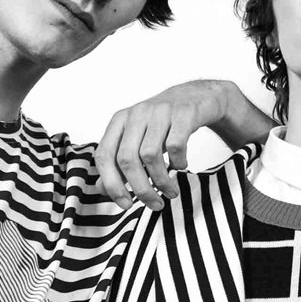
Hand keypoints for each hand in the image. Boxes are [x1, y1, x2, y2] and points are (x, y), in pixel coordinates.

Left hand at [95, 80, 269, 209]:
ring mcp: (160, 111)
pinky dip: (178, 162)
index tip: (125, 204)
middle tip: (154, 204)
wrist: (198, 97)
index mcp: (120, 121)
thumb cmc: (165, 123)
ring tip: (171, 192)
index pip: (104, 156)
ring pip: (150, 155)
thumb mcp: (138, 139)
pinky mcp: (183, 113)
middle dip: (140, 188)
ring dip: (161, 180)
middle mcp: (136, 114)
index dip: (111, 184)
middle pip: (127, 159)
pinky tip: (182, 166)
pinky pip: (176, 145)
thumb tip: (102, 189)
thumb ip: (118, 162)